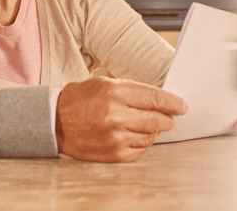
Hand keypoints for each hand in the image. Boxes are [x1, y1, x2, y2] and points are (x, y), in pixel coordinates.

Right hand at [55, 77, 187, 161]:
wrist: (54, 122)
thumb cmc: (81, 99)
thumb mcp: (105, 83)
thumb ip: (133, 90)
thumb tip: (161, 99)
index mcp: (115, 92)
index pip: (155, 98)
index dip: (173, 103)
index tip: (181, 106)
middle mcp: (116, 114)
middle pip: (157, 119)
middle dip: (167, 119)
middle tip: (169, 118)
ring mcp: (114, 136)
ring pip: (150, 136)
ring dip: (154, 132)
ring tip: (146, 125)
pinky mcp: (112, 153)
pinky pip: (139, 150)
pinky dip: (142, 143)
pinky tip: (134, 136)